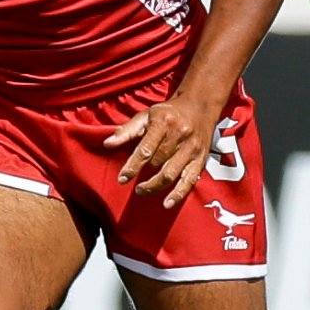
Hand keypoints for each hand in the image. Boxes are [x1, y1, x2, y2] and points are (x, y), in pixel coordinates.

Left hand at [103, 85, 229, 207]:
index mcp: (164, 122)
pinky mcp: (201, 159)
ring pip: (171, 173)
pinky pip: (189, 180)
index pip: (146, 149)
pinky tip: (167, 203)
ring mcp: (192, 148)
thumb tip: (108, 144)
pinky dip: (178, 194)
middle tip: (134, 186)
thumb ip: (127, 130)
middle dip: (144, 177)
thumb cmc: (169, 113)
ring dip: (155, 186)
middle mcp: (180, 135)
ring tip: (142, 191)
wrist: (200, 106)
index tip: (122, 179)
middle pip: (158, 162)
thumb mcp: (147, 115)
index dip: (133, 166)